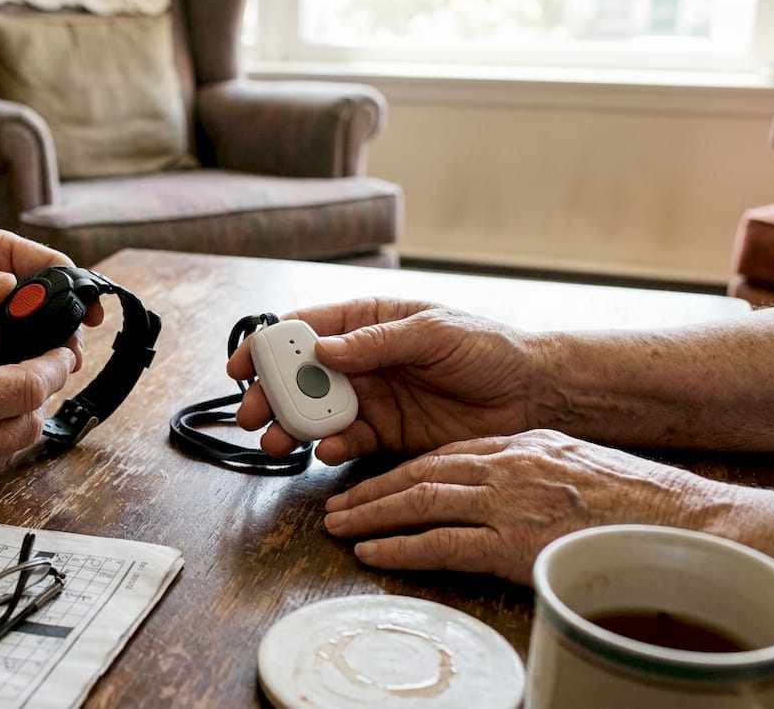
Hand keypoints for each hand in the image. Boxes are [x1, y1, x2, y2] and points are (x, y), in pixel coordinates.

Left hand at [0, 226, 102, 365]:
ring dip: (39, 358)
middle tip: (67, 355)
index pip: (45, 266)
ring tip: (48, 376)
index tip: (86, 310)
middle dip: (61, 330)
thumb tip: (5, 287)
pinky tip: (15, 390)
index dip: (72, 286)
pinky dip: (9, 377)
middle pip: (45, 309)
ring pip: (27, 342)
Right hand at [227, 299, 537, 462]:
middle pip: (299, 376)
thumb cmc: (488, 348)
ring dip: (291, 427)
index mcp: (367, 323)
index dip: (268, 345)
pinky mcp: (386, 433)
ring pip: (315, 413)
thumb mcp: (433, 332)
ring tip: (276, 444)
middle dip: (270, 395)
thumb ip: (375, 342)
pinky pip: (347, 442)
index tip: (242, 365)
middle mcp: (360, 360)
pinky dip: (331, 448)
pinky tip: (327, 451)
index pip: (304, 329)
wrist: (532, 394)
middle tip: (252, 416)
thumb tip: (321, 348)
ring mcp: (371, 398)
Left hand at [323, 429, 724, 584]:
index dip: (401, 470)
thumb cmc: (631, 499)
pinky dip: (399, 547)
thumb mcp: (572, 462)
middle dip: (372, 491)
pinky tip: (372, 552)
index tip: (373, 482)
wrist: (675, 523)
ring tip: (339, 526)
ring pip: (419, 502)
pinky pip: (439, 544)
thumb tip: (501, 482)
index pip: (444, 455)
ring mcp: (505, 503)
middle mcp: (504, 467)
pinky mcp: (510, 542)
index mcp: (519, 446)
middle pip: (420, 474)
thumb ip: (530, 466)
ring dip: (372, 515)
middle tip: (336, 504)